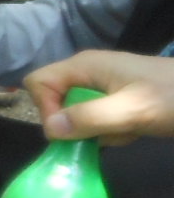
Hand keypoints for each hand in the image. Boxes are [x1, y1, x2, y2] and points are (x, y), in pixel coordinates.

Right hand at [26, 50, 173, 143]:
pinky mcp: (117, 97)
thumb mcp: (133, 111)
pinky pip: (95, 116)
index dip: (45, 108)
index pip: (37, 82)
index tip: (71, 129)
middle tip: (102, 132)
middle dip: (73, 123)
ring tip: (124, 131)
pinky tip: (132, 130)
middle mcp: (88, 71)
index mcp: (85, 66)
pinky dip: (109, 129)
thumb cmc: (173, 99)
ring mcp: (103, 84)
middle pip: (53, 99)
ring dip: (94, 129)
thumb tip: (50, 129)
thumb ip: (90, 118)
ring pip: (75, 112)